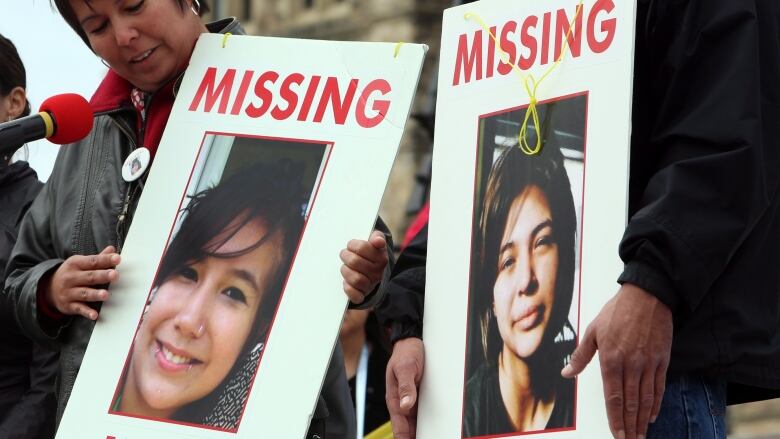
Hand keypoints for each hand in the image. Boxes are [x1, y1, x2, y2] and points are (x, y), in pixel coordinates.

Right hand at [44, 246, 120, 319]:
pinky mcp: (68, 305)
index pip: (92, 261)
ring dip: (95, 294)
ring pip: (84, 293)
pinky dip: (86, 312)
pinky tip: (95, 315)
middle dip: (102, 276)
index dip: (105, 260)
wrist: (48, 288)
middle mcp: (71, 278)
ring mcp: (69, 292)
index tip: (117, 258)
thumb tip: (112, 249)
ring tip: (106, 294)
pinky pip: (78, 309)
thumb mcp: (80, 263)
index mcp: (75, 264)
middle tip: (115, 275)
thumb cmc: (72, 273)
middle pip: (89, 277)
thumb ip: (98, 258)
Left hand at [340, 230, 387, 303]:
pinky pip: (356, 296)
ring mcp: (371, 284)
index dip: (352, 244)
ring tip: (345, 267)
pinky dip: (349, 289)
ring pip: (355, 279)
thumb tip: (378, 241)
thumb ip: (377, 237)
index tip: (351, 245)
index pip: (361, 248)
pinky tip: (346, 282)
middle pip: (355, 262)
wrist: (374, 269)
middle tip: (344, 254)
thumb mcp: (376, 241)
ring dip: (345, 271)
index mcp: (381, 258)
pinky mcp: (363, 294)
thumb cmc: (371, 252)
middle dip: (345, 256)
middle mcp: (378, 272)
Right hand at [385, 337, 423, 438]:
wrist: (411, 341)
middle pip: (407, 429)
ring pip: (415, 422)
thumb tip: (405, 405)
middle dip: (415, 436)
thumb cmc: (405, 352)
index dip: (404, 438)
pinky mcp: (419, 396)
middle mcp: (402, 402)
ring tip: (432, 436)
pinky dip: (428, 421)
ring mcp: (410, 400)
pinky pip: (423, 413)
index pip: (399, 426)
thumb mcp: (405, 367)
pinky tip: (435, 427)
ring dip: (421, 431)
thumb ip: (405, 386)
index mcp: (394, 398)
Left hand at [561, 283, 672, 438]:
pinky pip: (659, 387)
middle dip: (629, 426)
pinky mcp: (662, 360)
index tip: (616, 433)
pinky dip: (656, 404)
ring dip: (642, 420)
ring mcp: (648, 364)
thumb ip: (580, 356)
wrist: (646, 296)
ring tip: (639, 435)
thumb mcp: (592, 331)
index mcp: (611, 359)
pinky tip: (651, 416)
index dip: (615, 418)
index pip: (613, 397)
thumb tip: (567, 373)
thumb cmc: (617, 311)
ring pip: (645, 399)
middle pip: (631, 403)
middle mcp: (631, 365)